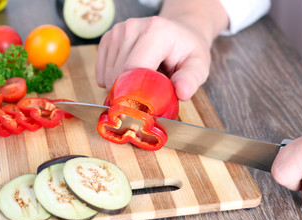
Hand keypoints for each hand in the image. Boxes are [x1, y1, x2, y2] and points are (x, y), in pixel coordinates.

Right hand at [95, 16, 211, 100]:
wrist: (178, 33)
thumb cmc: (187, 51)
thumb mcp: (199, 65)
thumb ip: (191, 79)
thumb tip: (181, 92)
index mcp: (156, 31)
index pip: (134, 69)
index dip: (135, 94)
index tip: (142, 111)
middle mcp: (132, 27)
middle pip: (119, 74)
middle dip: (130, 94)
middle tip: (147, 99)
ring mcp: (118, 31)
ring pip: (108, 75)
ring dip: (123, 88)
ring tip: (142, 82)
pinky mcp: (108, 38)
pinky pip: (102, 72)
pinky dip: (113, 81)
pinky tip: (131, 77)